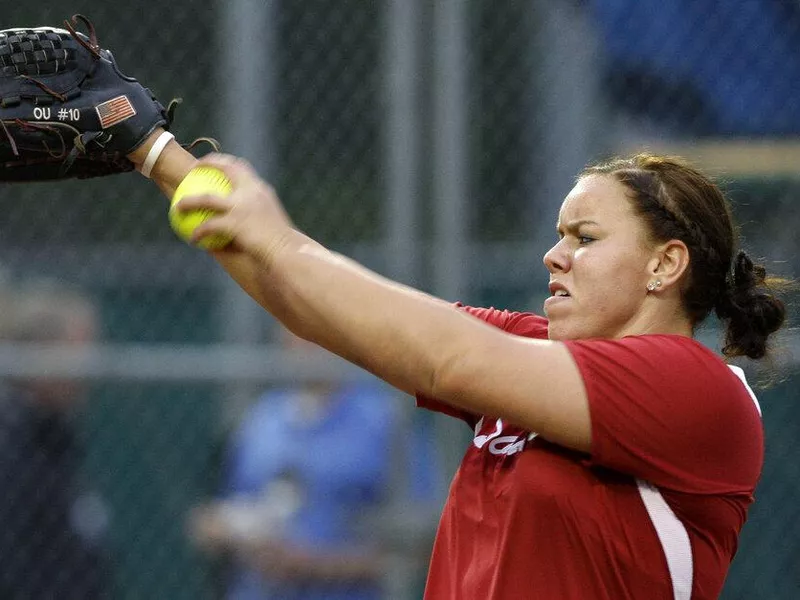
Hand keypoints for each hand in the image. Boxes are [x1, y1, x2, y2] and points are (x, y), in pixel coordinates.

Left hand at [173, 153, 296, 265]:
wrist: (286, 251)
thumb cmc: (282, 243)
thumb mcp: (271, 224)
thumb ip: (258, 217)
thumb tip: (245, 223)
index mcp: (261, 190)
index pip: (241, 167)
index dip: (224, 162)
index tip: (212, 163)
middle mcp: (251, 192)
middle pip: (224, 169)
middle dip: (206, 164)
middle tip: (190, 170)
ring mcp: (242, 207)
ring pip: (205, 199)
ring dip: (188, 202)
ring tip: (177, 207)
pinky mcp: (235, 224)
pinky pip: (209, 226)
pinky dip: (199, 233)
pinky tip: (193, 240)